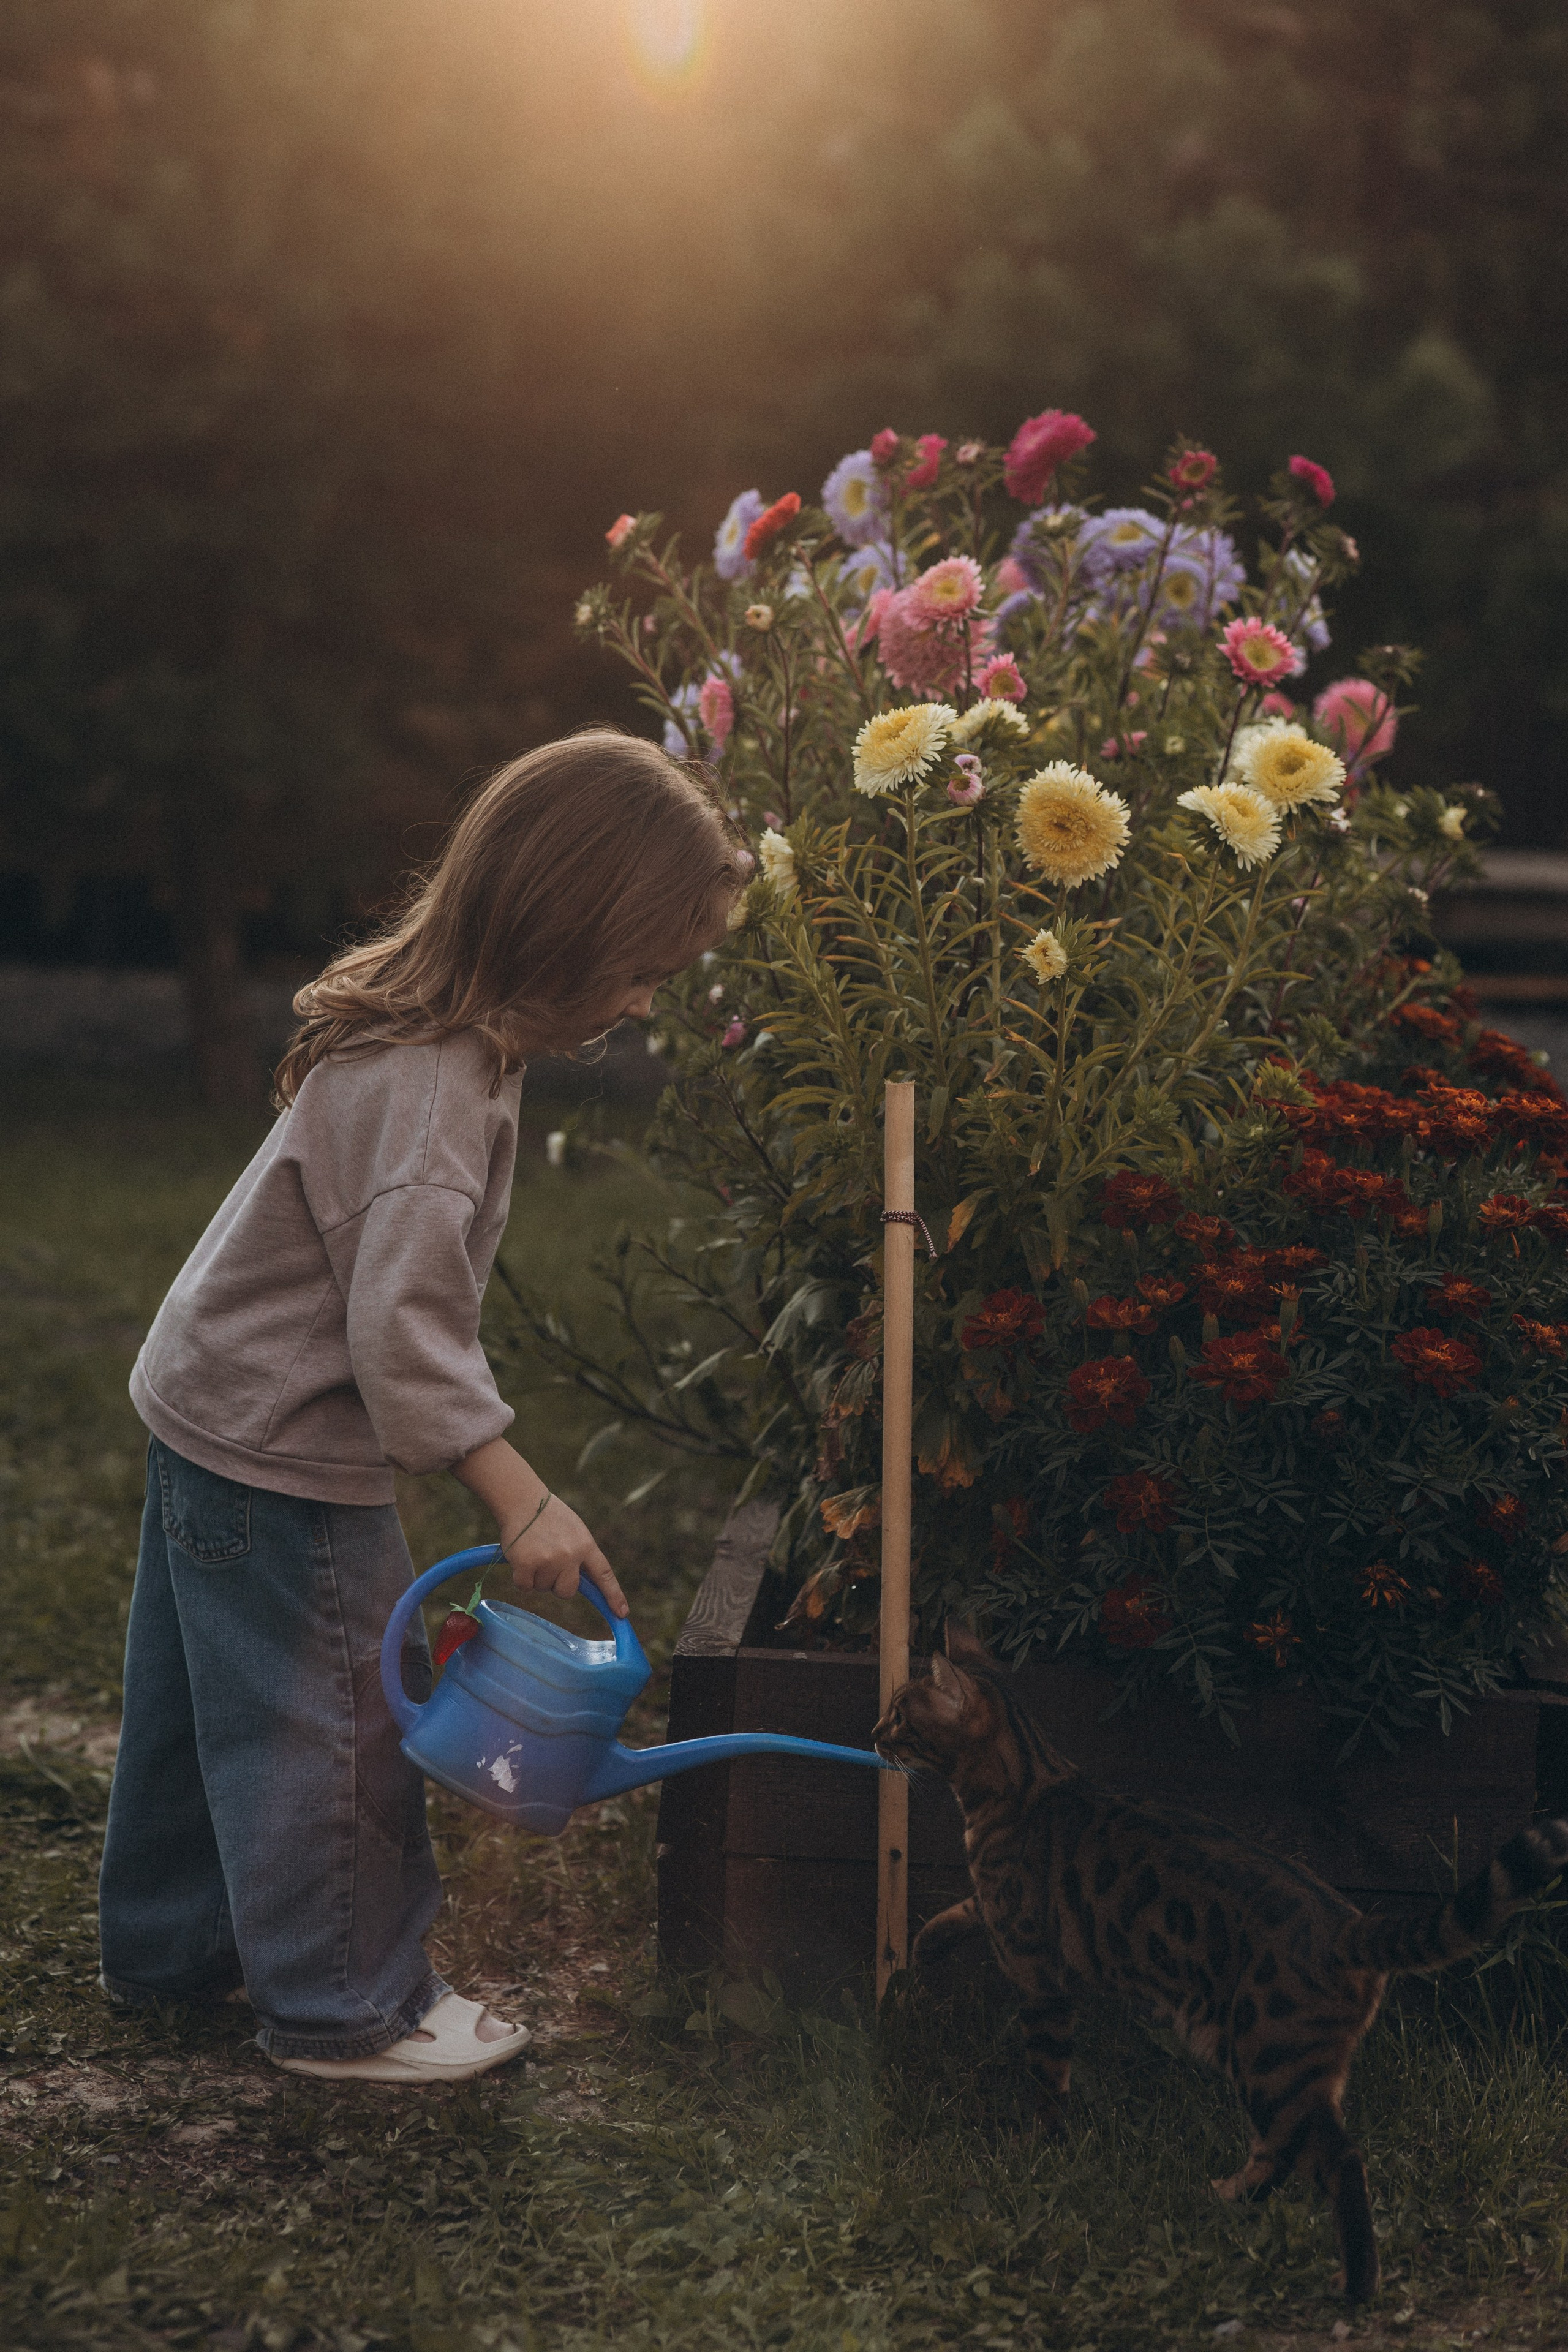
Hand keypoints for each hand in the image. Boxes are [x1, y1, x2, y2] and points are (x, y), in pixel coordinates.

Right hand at [503, 1496, 626, 1617]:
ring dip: (537, 1576)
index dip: (613, 1595)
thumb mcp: (575, 1531)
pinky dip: (521, 1577)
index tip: (622, 1613)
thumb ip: (580, 1554)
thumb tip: (579, 1581)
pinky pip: (525, 1587)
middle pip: (567, 1591)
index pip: (604, 1574)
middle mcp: (570, 1555)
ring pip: (544, 1588)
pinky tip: (521, 1556)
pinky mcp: (526, 1564)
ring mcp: (548, 1560)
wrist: (522, 1499)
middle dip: (557, 1583)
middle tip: (547, 1560)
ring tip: (534, 1550)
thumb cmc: (549, 1515)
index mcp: (585, 1545)